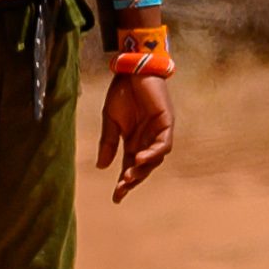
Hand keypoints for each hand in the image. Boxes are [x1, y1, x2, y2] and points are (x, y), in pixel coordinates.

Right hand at [94, 72, 171, 199]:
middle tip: (121, 189)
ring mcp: (158, 133)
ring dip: (143, 169)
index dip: (124, 184)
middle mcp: (147, 140)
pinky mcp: (166, 123)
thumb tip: (102, 167)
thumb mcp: (110, 120)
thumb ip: (108, 142)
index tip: (116, 198)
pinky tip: (140, 158)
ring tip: (128, 176)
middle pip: (143, 168)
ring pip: (155, 160)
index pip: (130, 168)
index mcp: (133, 142)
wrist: (131, 70)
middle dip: (133, 180)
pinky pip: (164, 144)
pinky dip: (153, 153)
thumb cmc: (122, 92)